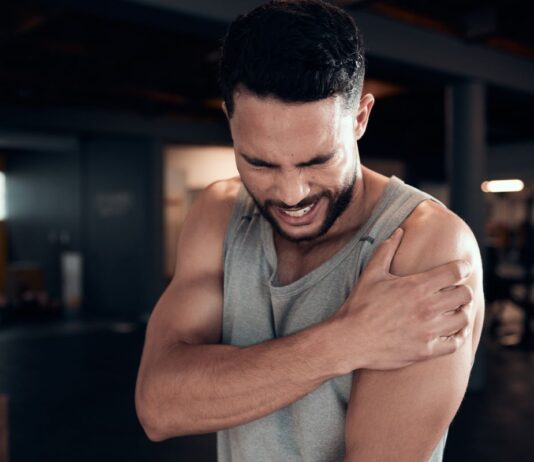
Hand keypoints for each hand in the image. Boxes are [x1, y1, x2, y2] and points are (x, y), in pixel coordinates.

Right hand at [333, 228, 472, 371]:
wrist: (351, 339)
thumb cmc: (360, 305)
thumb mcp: (371, 273)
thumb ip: (386, 250)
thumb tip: (399, 231)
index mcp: (417, 286)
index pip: (456, 272)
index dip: (463, 267)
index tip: (462, 268)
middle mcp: (427, 308)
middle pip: (465, 295)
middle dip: (463, 289)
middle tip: (455, 290)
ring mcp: (429, 331)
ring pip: (463, 319)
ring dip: (461, 311)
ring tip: (454, 309)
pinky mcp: (427, 350)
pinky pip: (456, 343)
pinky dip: (458, 335)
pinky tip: (452, 330)